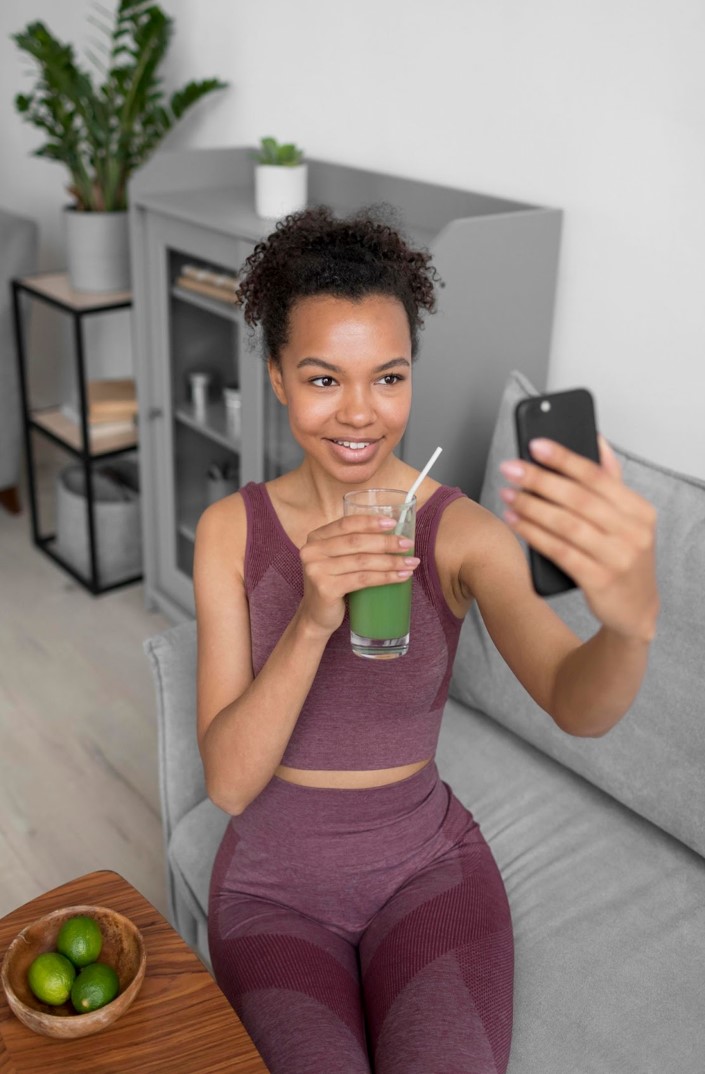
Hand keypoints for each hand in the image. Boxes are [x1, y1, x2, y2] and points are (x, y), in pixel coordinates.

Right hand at [298, 514, 419, 636]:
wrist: (316, 616)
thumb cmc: (333, 584)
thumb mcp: (335, 559)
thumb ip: (351, 545)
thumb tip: (392, 534)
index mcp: (316, 538)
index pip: (346, 523)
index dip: (370, 522)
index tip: (393, 523)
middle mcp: (312, 551)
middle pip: (356, 542)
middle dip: (386, 542)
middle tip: (407, 544)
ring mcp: (317, 570)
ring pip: (362, 561)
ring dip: (391, 561)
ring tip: (410, 563)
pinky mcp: (326, 589)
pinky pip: (363, 579)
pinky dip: (385, 577)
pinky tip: (401, 577)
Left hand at [499, 435, 658, 641]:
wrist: (635, 611)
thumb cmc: (623, 557)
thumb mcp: (628, 521)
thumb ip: (611, 482)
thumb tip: (595, 440)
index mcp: (640, 511)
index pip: (598, 476)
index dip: (564, 458)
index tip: (535, 445)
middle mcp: (633, 533)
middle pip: (578, 498)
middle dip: (540, 480)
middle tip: (510, 468)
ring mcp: (618, 558)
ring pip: (566, 524)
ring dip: (532, 506)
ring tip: (508, 494)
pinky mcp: (599, 581)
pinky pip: (559, 551)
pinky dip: (534, 534)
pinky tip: (516, 521)